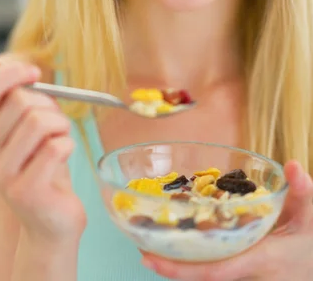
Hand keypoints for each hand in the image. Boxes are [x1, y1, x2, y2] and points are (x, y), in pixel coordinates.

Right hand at [0, 57, 86, 243]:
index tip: (34, 73)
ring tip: (60, 138)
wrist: (52, 218)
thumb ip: (10, 95)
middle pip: (19, 102)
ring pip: (39, 121)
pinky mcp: (25, 190)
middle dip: (49, 104)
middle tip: (56, 121)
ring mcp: (1, 174)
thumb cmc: (42, 164)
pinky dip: (68, 144)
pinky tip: (63, 156)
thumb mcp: (24, 125)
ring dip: (60, 124)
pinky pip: (56, 147)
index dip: (11, 73)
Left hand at [141, 160, 312, 279]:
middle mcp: (246, 275)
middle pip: (201, 277)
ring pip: (205, 275)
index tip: (151, 258)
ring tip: (149, 240)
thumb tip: (294, 165)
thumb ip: (304, 191)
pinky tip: (176, 240)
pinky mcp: (241, 274)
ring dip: (179, 262)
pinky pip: (212, 270)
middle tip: (140, 246)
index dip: (181, 268)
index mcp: (259, 259)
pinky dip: (192, 258)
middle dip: (171, 265)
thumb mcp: (311, 216)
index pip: (214, 270)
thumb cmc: (311, 243)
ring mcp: (242, 278)